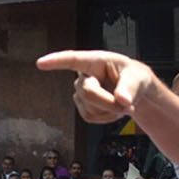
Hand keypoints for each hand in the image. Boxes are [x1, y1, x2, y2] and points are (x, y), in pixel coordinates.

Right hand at [37, 50, 160, 123]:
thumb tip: (123, 100)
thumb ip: (130, 88)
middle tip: (129, 106)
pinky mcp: (83, 107)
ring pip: (90, 107)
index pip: (73, 59)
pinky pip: (91, 118)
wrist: (135, 94)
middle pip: (87, 91)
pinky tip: (114, 111)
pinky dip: (107, 118)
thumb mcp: (138, 79)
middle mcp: (85, 75)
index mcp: (95, 61)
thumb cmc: (135, 78)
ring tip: (123, 104)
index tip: (41, 63)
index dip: (56, 61)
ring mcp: (82, 92)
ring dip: (111, 111)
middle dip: (108, 102)